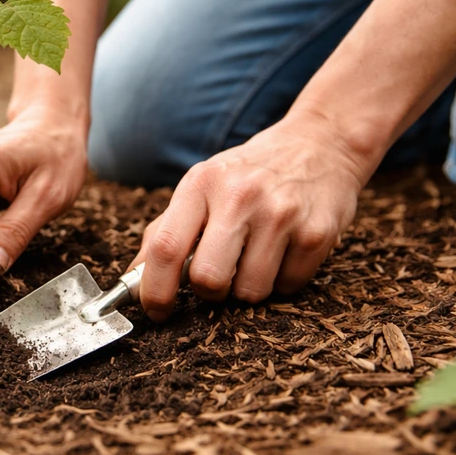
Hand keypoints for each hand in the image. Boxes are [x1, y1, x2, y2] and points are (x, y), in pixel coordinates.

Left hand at [132, 112, 370, 319]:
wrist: (321, 144)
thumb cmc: (249, 173)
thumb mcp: (202, 186)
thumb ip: (165, 229)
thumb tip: (135, 279)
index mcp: (200, 184)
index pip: (165, 248)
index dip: (155, 290)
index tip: (157, 310)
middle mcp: (240, 196)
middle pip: (208, 279)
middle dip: (209, 292)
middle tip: (218, 277)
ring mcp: (281, 214)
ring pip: (250, 292)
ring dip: (248, 288)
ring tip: (255, 255)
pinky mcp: (316, 234)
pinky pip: (287, 288)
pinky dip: (282, 281)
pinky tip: (284, 250)